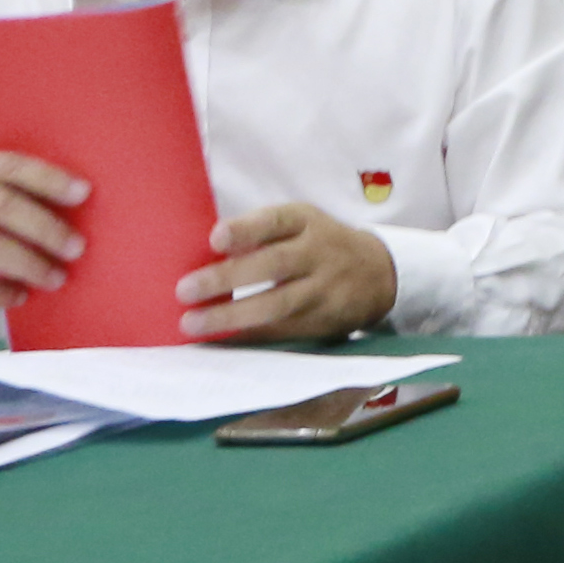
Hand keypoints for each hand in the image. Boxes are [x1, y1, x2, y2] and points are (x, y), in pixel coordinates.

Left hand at [178, 204, 398, 342]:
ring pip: (278, 304)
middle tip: (185, 290)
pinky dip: (247, 336)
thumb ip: (261, 233)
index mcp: (307, 223)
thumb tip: (201, 254)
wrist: (379, 275)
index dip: (247, 229)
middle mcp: (318, 254)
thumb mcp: (300, 224)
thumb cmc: (319, 244)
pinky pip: (281, 331)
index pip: (278, 221)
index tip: (215, 238)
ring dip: (232, 316)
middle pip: (275, 265)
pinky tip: (217, 341)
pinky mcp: (322, 321)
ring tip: (193, 323)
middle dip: (228, 278)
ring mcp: (323, 290)